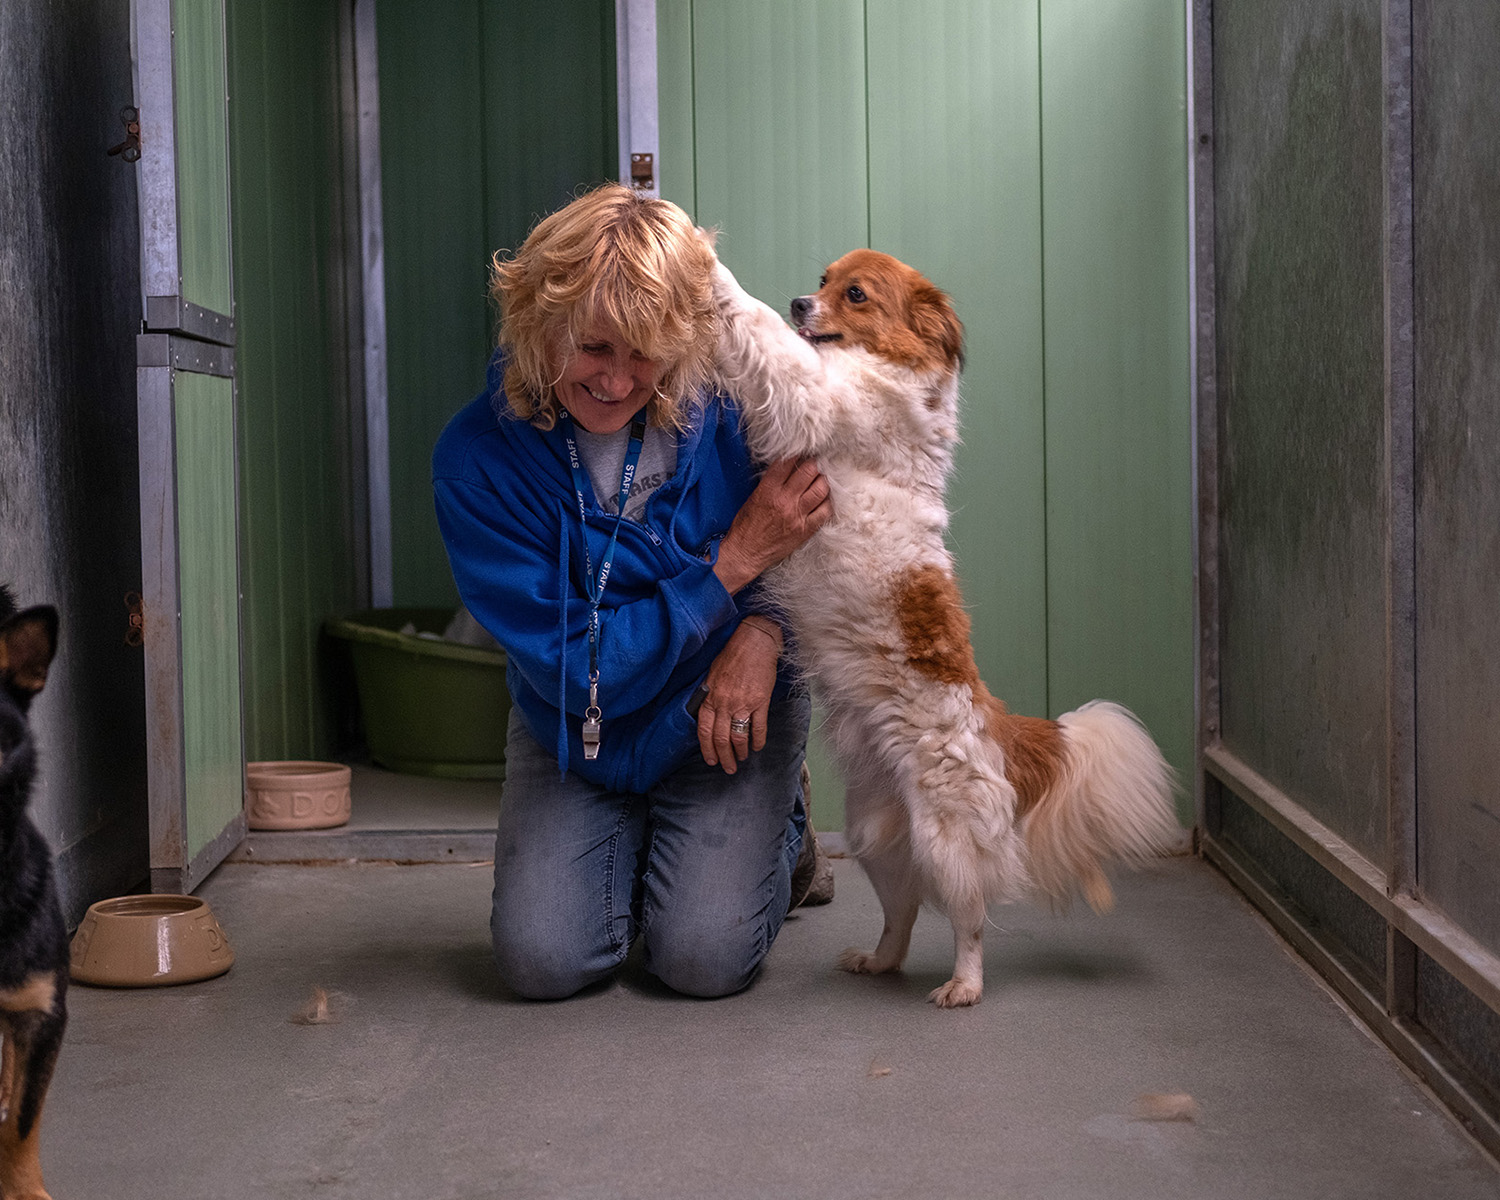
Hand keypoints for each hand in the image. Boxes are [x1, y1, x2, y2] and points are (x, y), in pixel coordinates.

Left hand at [697, 617, 782, 772]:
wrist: (754, 642)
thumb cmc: (732, 655)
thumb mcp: (712, 674)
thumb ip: (709, 695)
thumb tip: (708, 712)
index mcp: (710, 697)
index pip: (704, 731)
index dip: (707, 749)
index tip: (711, 760)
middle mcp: (724, 704)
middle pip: (721, 739)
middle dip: (724, 757)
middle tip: (728, 768)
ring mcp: (743, 704)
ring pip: (739, 737)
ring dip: (740, 752)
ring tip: (742, 759)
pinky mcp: (760, 702)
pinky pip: (758, 727)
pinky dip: (758, 741)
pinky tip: (757, 747)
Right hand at [713, 458, 831, 594]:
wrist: (746, 553)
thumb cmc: (746, 526)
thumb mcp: (753, 498)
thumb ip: (771, 482)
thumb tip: (788, 468)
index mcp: (768, 490)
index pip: (788, 462)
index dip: (797, 453)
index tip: (801, 452)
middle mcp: (785, 500)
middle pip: (809, 471)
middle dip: (814, 464)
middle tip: (814, 464)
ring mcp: (798, 515)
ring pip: (821, 488)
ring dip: (823, 481)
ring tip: (820, 480)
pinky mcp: (806, 530)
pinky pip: (825, 511)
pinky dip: (827, 502)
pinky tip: (823, 499)